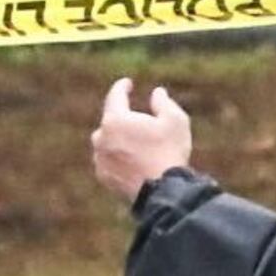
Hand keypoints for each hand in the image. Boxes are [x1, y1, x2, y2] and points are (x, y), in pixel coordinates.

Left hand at [91, 78, 193, 200]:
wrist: (164, 192)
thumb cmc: (170, 152)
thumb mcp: (175, 120)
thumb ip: (163, 102)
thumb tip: (156, 93)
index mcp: (115, 119)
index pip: (115, 95)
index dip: (122, 87)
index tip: (127, 83)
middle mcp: (101, 137)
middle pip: (111, 121)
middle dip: (124, 119)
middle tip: (140, 122)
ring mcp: (100, 158)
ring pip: (108, 142)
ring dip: (120, 140)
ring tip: (138, 146)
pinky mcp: (103, 176)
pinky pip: (109, 160)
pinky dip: (118, 158)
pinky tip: (134, 162)